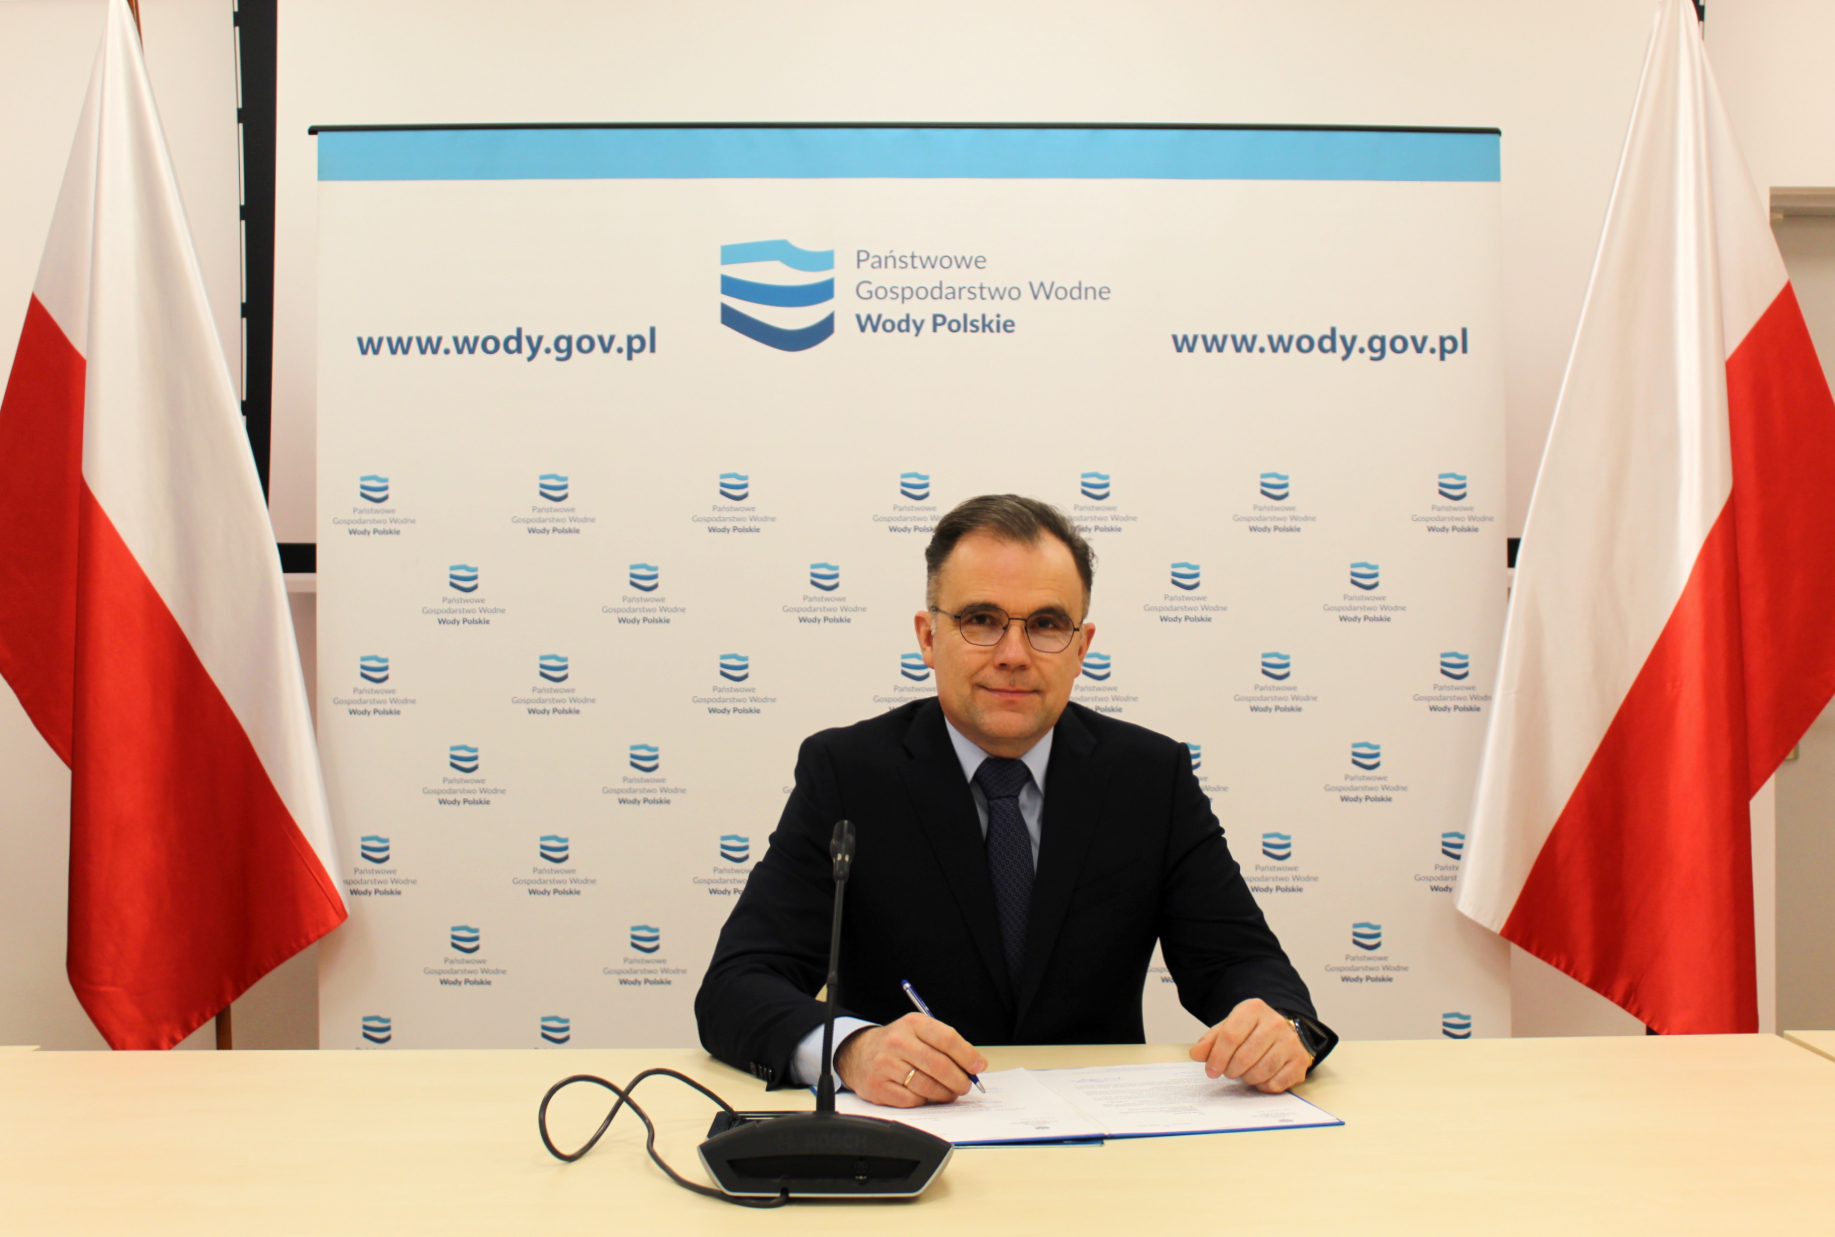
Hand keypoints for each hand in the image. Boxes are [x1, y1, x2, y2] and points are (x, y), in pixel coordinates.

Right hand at [833, 1013, 987, 1107]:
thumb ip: (946, 1045)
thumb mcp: (919, 1033)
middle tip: (965, 1085)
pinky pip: (912, 1100)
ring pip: (927, 1086)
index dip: (967, 1055)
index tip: (978, 1067)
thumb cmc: (898, 1044)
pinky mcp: (878, 1087)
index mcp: (913, 1024)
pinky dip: (925, 1101)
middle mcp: (898, 1042)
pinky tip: (926, 1096)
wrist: (858, 1053)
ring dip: (945, 1094)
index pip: (947, 1039)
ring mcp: (886, 1065)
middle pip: (939, 1066)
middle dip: (959, 1080)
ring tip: (950, 1093)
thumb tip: (977, 1065)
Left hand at [1189, 998, 1312, 1093]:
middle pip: (1244, 1057)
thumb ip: (1210, 1041)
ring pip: (1260, 1072)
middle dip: (1231, 1070)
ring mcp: (1290, 1042)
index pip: (1230, 1036)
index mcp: (1253, 1009)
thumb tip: (1196, 1054)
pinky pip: (1276, 1084)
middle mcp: (1275, 1023)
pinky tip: (1260, 1077)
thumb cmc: (1251, 1031)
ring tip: (1244, 1072)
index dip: (1217, 1057)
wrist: (1283, 1030)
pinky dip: (1263, 1086)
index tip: (1211, 1070)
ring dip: (1247, 1078)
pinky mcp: (1300, 1061)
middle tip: (1228, 1072)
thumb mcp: (1229, 1028)